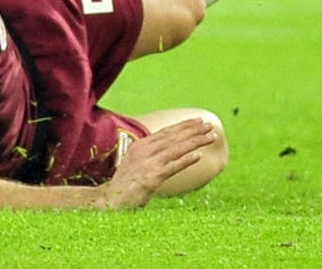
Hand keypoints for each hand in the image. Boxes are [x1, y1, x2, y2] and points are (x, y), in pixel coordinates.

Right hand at [96, 119, 217, 209]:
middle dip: (193, 129)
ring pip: (176, 148)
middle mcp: (144, 150)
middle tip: (209, 124)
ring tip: (210, 136)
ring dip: (195, 142)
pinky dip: (186, 160)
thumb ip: (150, 156)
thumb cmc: (125, 184)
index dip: (184, 125)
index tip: (198, 120)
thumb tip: (167, 152)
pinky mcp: (152, 178)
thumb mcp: (136, 164)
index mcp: (141, 145)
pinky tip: (198, 156)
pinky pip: (173, 167)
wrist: (111, 200)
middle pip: (174, 136)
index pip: (166, 131)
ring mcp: (148, 163)